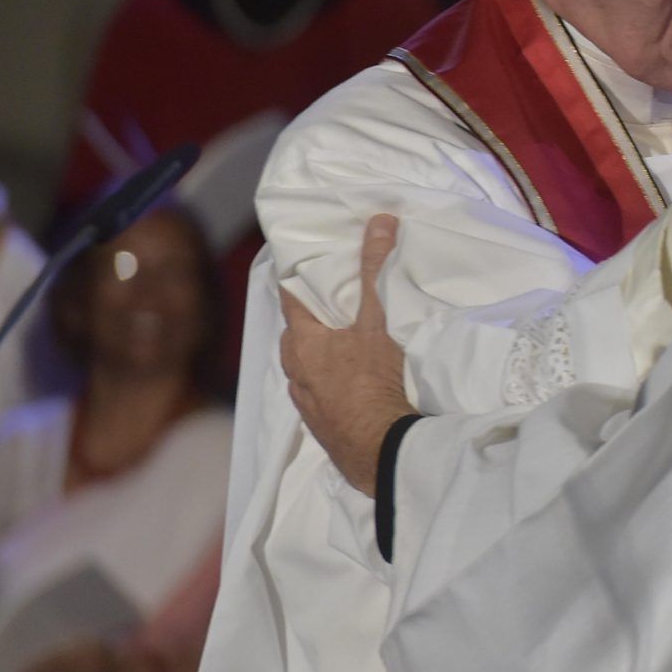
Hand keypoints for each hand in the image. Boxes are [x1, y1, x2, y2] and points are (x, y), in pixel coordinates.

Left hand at [281, 215, 410, 496]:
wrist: (380, 451)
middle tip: (338, 298)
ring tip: (349, 339)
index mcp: (300, 342)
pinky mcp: (322, 426)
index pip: (290, 297)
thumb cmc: (372, 381)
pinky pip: (321, 391)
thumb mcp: (378, 320)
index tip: (311, 260)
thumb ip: (375, 271)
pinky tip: (354, 381)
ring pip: (307, 365)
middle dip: (314, 315)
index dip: (298, 276)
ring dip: (322, 351)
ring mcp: (306, 402)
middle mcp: (294, 372)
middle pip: (298, 333)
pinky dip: (333, 380)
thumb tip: (378, 221)